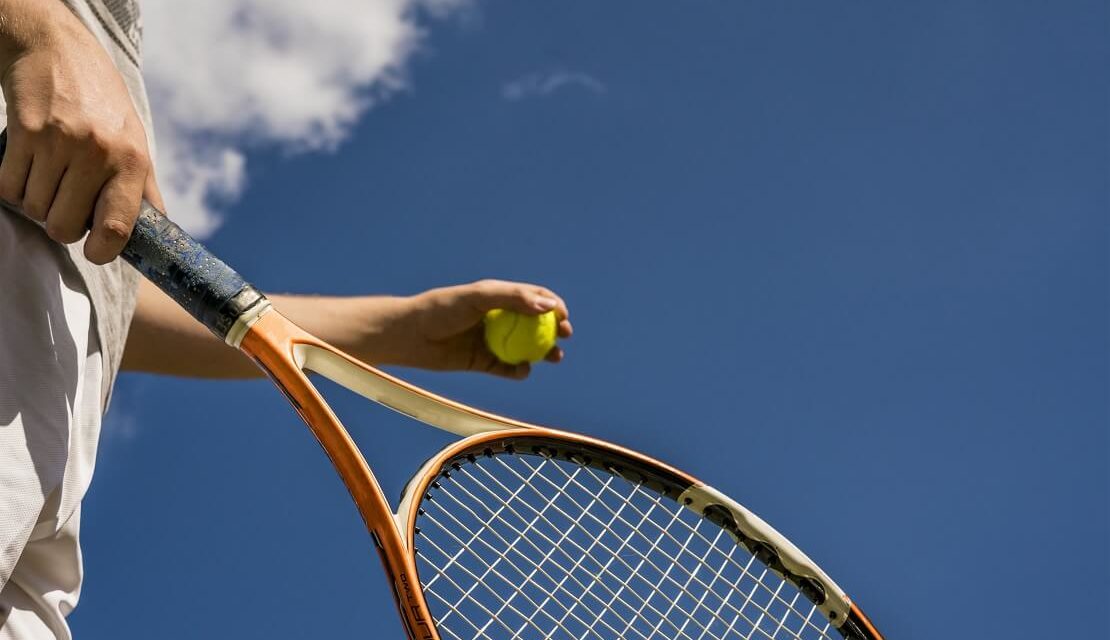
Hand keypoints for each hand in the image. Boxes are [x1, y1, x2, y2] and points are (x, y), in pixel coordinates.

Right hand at [0, 0, 152, 263]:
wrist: (55, 50)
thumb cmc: (101, 101)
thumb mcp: (135, 139)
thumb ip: (143, 189)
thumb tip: (156, 234)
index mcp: (132, 159)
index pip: (119, 226)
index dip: (102, 251)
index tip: (95, 251)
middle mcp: (98, 153)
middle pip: (65, 226)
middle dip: (61, 224)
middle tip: (66, 203)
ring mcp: (59, 143)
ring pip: (34, 209)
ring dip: (36, 202)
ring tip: (49, 177)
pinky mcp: (24, 133)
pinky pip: (8, 187)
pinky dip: (12, 186)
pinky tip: (26, 167)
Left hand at [369, 280, 573, 378]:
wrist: (409, 336)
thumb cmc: (441, 309)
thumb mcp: (478, 297)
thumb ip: (512, 298)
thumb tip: (547, 306)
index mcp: (497, 296)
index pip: (533, 297)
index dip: (553, 305)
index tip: (563, 316)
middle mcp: (497, 317)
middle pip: (535, 323)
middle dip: (555, 330)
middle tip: (565, 336)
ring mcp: (491, 340)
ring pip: (525, 347)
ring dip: (543, 352)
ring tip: (554, 357)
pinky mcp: (482, 361)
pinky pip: (507, 368)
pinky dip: (519, 370)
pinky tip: (522, 370)